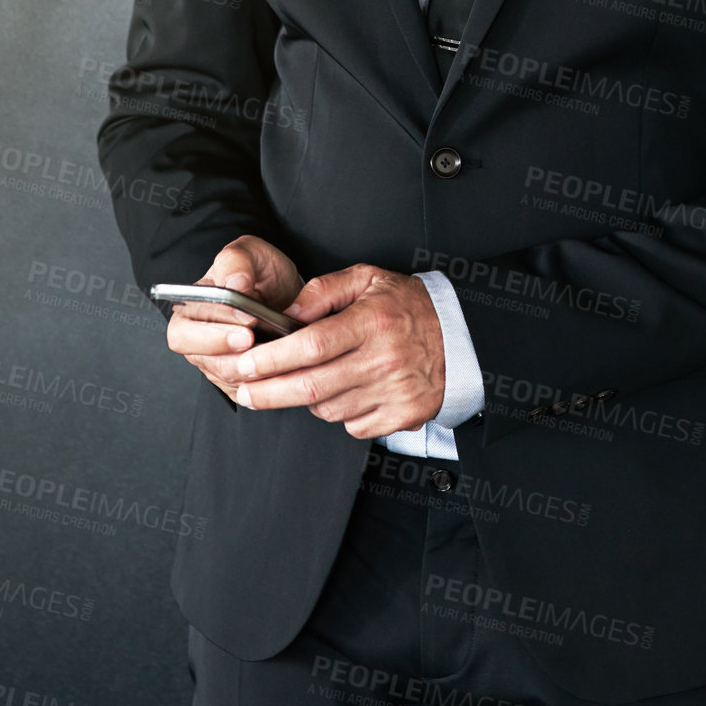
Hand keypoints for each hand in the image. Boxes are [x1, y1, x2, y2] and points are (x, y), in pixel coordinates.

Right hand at [165, 234, 303, 403]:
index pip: (183, 333)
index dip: (212, 335)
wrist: (283, 293)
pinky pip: (249, 390)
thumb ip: (237, 262)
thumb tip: (233, 285)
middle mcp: (199, 340)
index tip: (246, 327)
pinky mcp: (238, 380)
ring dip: (255, 366)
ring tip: (279, 349)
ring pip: (229, 377)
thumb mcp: (251, 253)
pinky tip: (283, 363)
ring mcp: (217, 363)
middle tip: (261, 342)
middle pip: (204, 361)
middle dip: (235, 354)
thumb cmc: (260, 273)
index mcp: (191, 309)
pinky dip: (268, 379)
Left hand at [220, 264, 445, 440]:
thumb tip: (287, 312)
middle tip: (244, 392)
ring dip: (308, 398)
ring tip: (313, 378)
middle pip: (311, 386)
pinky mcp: (402, 417)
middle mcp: (383, 360)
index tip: (245, 364)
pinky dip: (341, 413)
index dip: (272, 359)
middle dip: (268, 392)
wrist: (461, 337)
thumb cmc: (407, 306)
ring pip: (328, 409)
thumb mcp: (368, 280)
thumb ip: (324, 290)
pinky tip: (349, 391)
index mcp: (372, 322)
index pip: (310, 345)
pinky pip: (353, 425)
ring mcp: (394, 393)